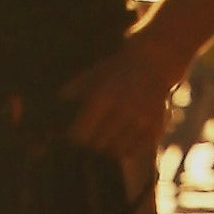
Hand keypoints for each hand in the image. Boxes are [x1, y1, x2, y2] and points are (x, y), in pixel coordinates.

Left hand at [59, 36, 185, 168]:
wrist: (154, 62)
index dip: (75, 137)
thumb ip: (75, 89)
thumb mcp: (94, 74)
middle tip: (92, 135)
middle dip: (92, 142)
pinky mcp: (155, 128)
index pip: (80, 134)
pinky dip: (126, 149)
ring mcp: (141, 121)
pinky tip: (123, 138)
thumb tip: (58, 103)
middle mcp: (123, 110)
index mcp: (103, 97)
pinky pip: (134, 151)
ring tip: (107, 136)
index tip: (75, 134)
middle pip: (97, 144)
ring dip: (109, 146)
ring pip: (115, 150)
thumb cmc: (117, 69)